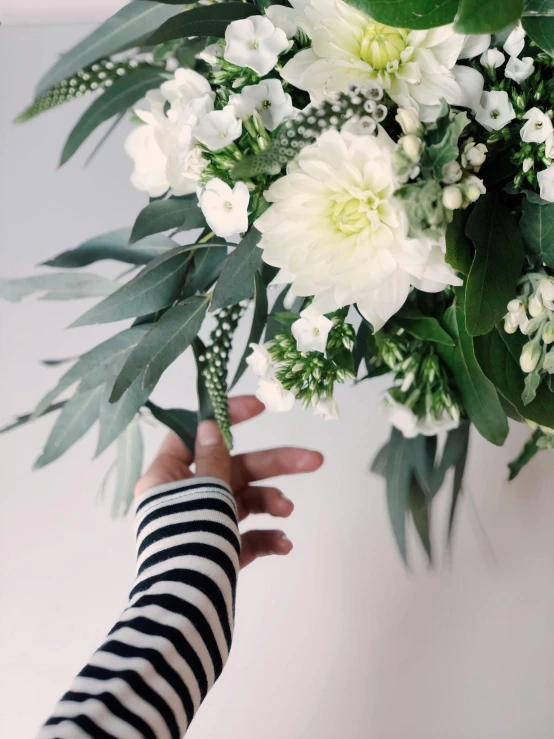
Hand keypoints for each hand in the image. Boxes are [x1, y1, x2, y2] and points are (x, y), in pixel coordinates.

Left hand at [135, 395, 322, 567]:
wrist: (188, 614)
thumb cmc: (192, 542)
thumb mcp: (206, 491)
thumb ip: (214, 458)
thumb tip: (210, 426)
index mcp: (167, 478)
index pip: (194, 433)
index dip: (225, 417)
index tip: (260, 407)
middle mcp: (183, 499)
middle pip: (232, 468)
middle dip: (273, 465)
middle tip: (313, 460)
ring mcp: (202, 527)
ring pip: (243, 501)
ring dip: (270, 502)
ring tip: (286, 511)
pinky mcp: (218, 554)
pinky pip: (246, 537)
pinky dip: (266, 537)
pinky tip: (284, 544)